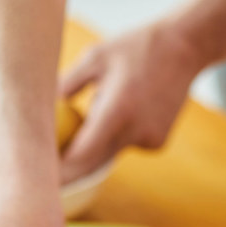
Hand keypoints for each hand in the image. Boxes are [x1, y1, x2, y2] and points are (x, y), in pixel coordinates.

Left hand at [55, 21, 206, 182]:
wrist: (184, 49)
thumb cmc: (135, 48)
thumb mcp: (95, 58)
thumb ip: (67, 85)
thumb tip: (41, 108)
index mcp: (117, 111)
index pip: (82, 154)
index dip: (60, 170)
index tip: (41, 178)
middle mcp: (135, 132)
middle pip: (93, 163)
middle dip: (70, 171)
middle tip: (46, 178)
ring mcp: (149, 141)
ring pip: (110, 153)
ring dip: (95, 145)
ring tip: (107, 107)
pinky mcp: (157, 143)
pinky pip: (126, 146)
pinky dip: (117, 136)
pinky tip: (126, 107)